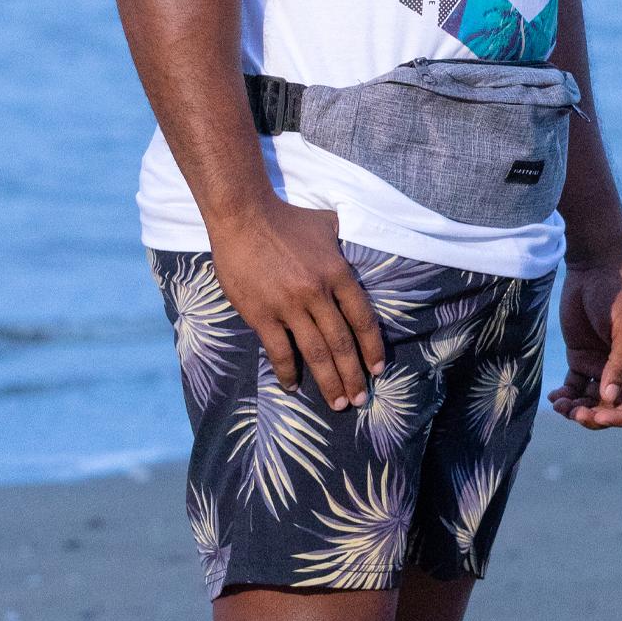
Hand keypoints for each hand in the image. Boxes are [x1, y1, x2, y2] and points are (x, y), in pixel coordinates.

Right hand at [207, 200, 385, 407]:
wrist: (243, 217)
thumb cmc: (287, 219)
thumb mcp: (328, 224)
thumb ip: (345, 241)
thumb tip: (360, 244)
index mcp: (338, 273)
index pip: (363, 319)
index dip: (372, 348)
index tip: (378, 369)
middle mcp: (318, 293)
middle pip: (342, 343)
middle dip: (353, 376)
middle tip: (359, 399)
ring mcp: (289, 306)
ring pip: (315, 352)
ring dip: (328, 381)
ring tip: (337, 403)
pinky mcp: (261, 314)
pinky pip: (279, 351)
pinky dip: (288, 372)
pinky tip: (293, 386)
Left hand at [553, 256, 621, 426]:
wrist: (596, 267)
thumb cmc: (619, 295)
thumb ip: (619, 363)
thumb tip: (609, 399)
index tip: (601, 417)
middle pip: (614, 408)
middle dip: (595, 416)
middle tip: (574, 414)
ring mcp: (604, 365)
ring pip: (593, 401)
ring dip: (578, 409)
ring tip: (560, 406)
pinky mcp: (582, 358)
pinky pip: (575, 387)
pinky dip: (566, 397)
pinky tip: (555, 398)